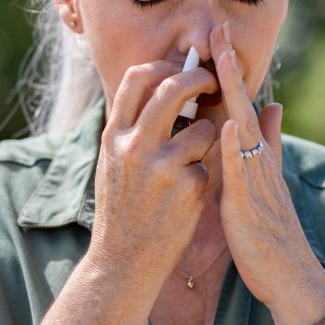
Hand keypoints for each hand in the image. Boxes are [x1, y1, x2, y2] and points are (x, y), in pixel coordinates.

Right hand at [88, 60, 218, 286]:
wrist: (123, 259)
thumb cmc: (120, 207)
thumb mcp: (112, 162)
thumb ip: (130, 127)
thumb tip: (155, 86)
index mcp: (114, 135)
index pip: (136, 78)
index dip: (163, 65)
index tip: (179, 67)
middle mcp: (135, 145)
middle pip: (173, 88)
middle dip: (199, 79)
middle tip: (213, 82)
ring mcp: (162, 166)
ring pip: (204, 129)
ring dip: (206, 141)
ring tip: (189, 166)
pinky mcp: (188, 187)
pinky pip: (208, 165)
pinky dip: (202, 177)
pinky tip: (185, 199)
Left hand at [210, 22, 324, 324]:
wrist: (284, 271)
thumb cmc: (267, 223)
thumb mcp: (263, 176)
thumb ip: (266, 142)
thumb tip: (273, 106)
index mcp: (251, 150)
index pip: (238, 102)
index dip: (227, 71)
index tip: (215, 38)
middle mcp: (254, 156)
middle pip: (240, 103)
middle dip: (228, 67)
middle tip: (216, 29)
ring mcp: (253, 176)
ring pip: (242, 127)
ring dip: (232, 94)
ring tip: (219, 61)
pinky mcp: (248, 200)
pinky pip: (242, 170)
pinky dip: (236, 147)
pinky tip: (228, 124)